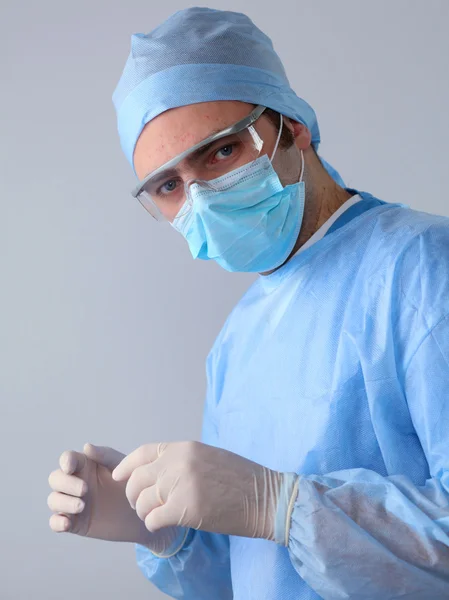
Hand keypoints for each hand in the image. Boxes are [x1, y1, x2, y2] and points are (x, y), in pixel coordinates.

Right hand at [48, 444, 186, 553]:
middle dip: (65, 483)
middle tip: (85, 490)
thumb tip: (86, 446)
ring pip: (53, 500)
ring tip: (82, 506)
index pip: (67, 459)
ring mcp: (73, 502)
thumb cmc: (133, 483)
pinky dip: (56, 523)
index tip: (70, 467)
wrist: (144, 511)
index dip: (65, 461)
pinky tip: (67, 524)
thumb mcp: (122, 466)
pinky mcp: (75, 523)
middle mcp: (75, 482)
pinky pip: (55, 522)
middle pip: (55, 479)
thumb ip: (105, 456)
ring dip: (62, 502)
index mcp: (85, 465)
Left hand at [112, 441, 289, 540]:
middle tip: (139, 505)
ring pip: (142, 500)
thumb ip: (182, 460)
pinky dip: (153, 524)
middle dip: (132, 494)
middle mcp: (179, 462)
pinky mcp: (186, 509)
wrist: (265, 497)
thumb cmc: (240, 478)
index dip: (126, 466)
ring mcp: (182, 484)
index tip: (117, 477)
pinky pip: (153, 518)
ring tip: (152, 516)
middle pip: (137, 478)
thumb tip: (157, 470)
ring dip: (143, 512)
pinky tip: (162, 524)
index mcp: (184, 447)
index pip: (143, 453)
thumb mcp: (208, 456)